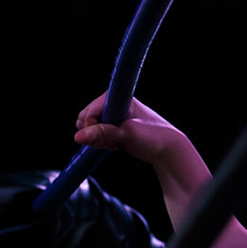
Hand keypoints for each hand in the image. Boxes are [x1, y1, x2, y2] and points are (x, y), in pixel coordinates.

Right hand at [73, 93, 187, 163]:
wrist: (168, 149)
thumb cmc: (154, 137)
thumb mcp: (128, 134)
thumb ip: (103, 134)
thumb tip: (78, 136)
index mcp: (118, 97)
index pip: (90, 109)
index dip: (91, 123)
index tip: (101, 135)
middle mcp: (114, 103)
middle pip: (86, 117)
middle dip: (93, 132)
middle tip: (111, 141)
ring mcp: (113, 115)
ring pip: (89, 127)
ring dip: (98, 138)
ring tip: (115, 143)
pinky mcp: (113, 126)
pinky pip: (96, 134)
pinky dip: (101, 142)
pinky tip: (114, 145)